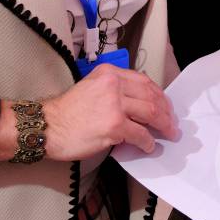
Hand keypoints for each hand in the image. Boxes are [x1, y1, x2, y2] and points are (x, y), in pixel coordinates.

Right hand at [43, 64, 177, 159]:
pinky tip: (149, 146)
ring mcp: (114, 104)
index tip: (165, 106)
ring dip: (163, 125)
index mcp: (109, 73)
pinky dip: (148, 141)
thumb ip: (114, 90)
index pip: (143, 81)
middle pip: (151, 96)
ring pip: (150, 113)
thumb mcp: (92, 88)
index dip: (159, 95)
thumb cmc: (67, 111)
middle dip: (166, 111)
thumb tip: (139, 105)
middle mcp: (113, 84)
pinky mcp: (114, 125)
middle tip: (171, 123)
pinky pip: (140, 133)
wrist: (47, 126)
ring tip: (168, 134)